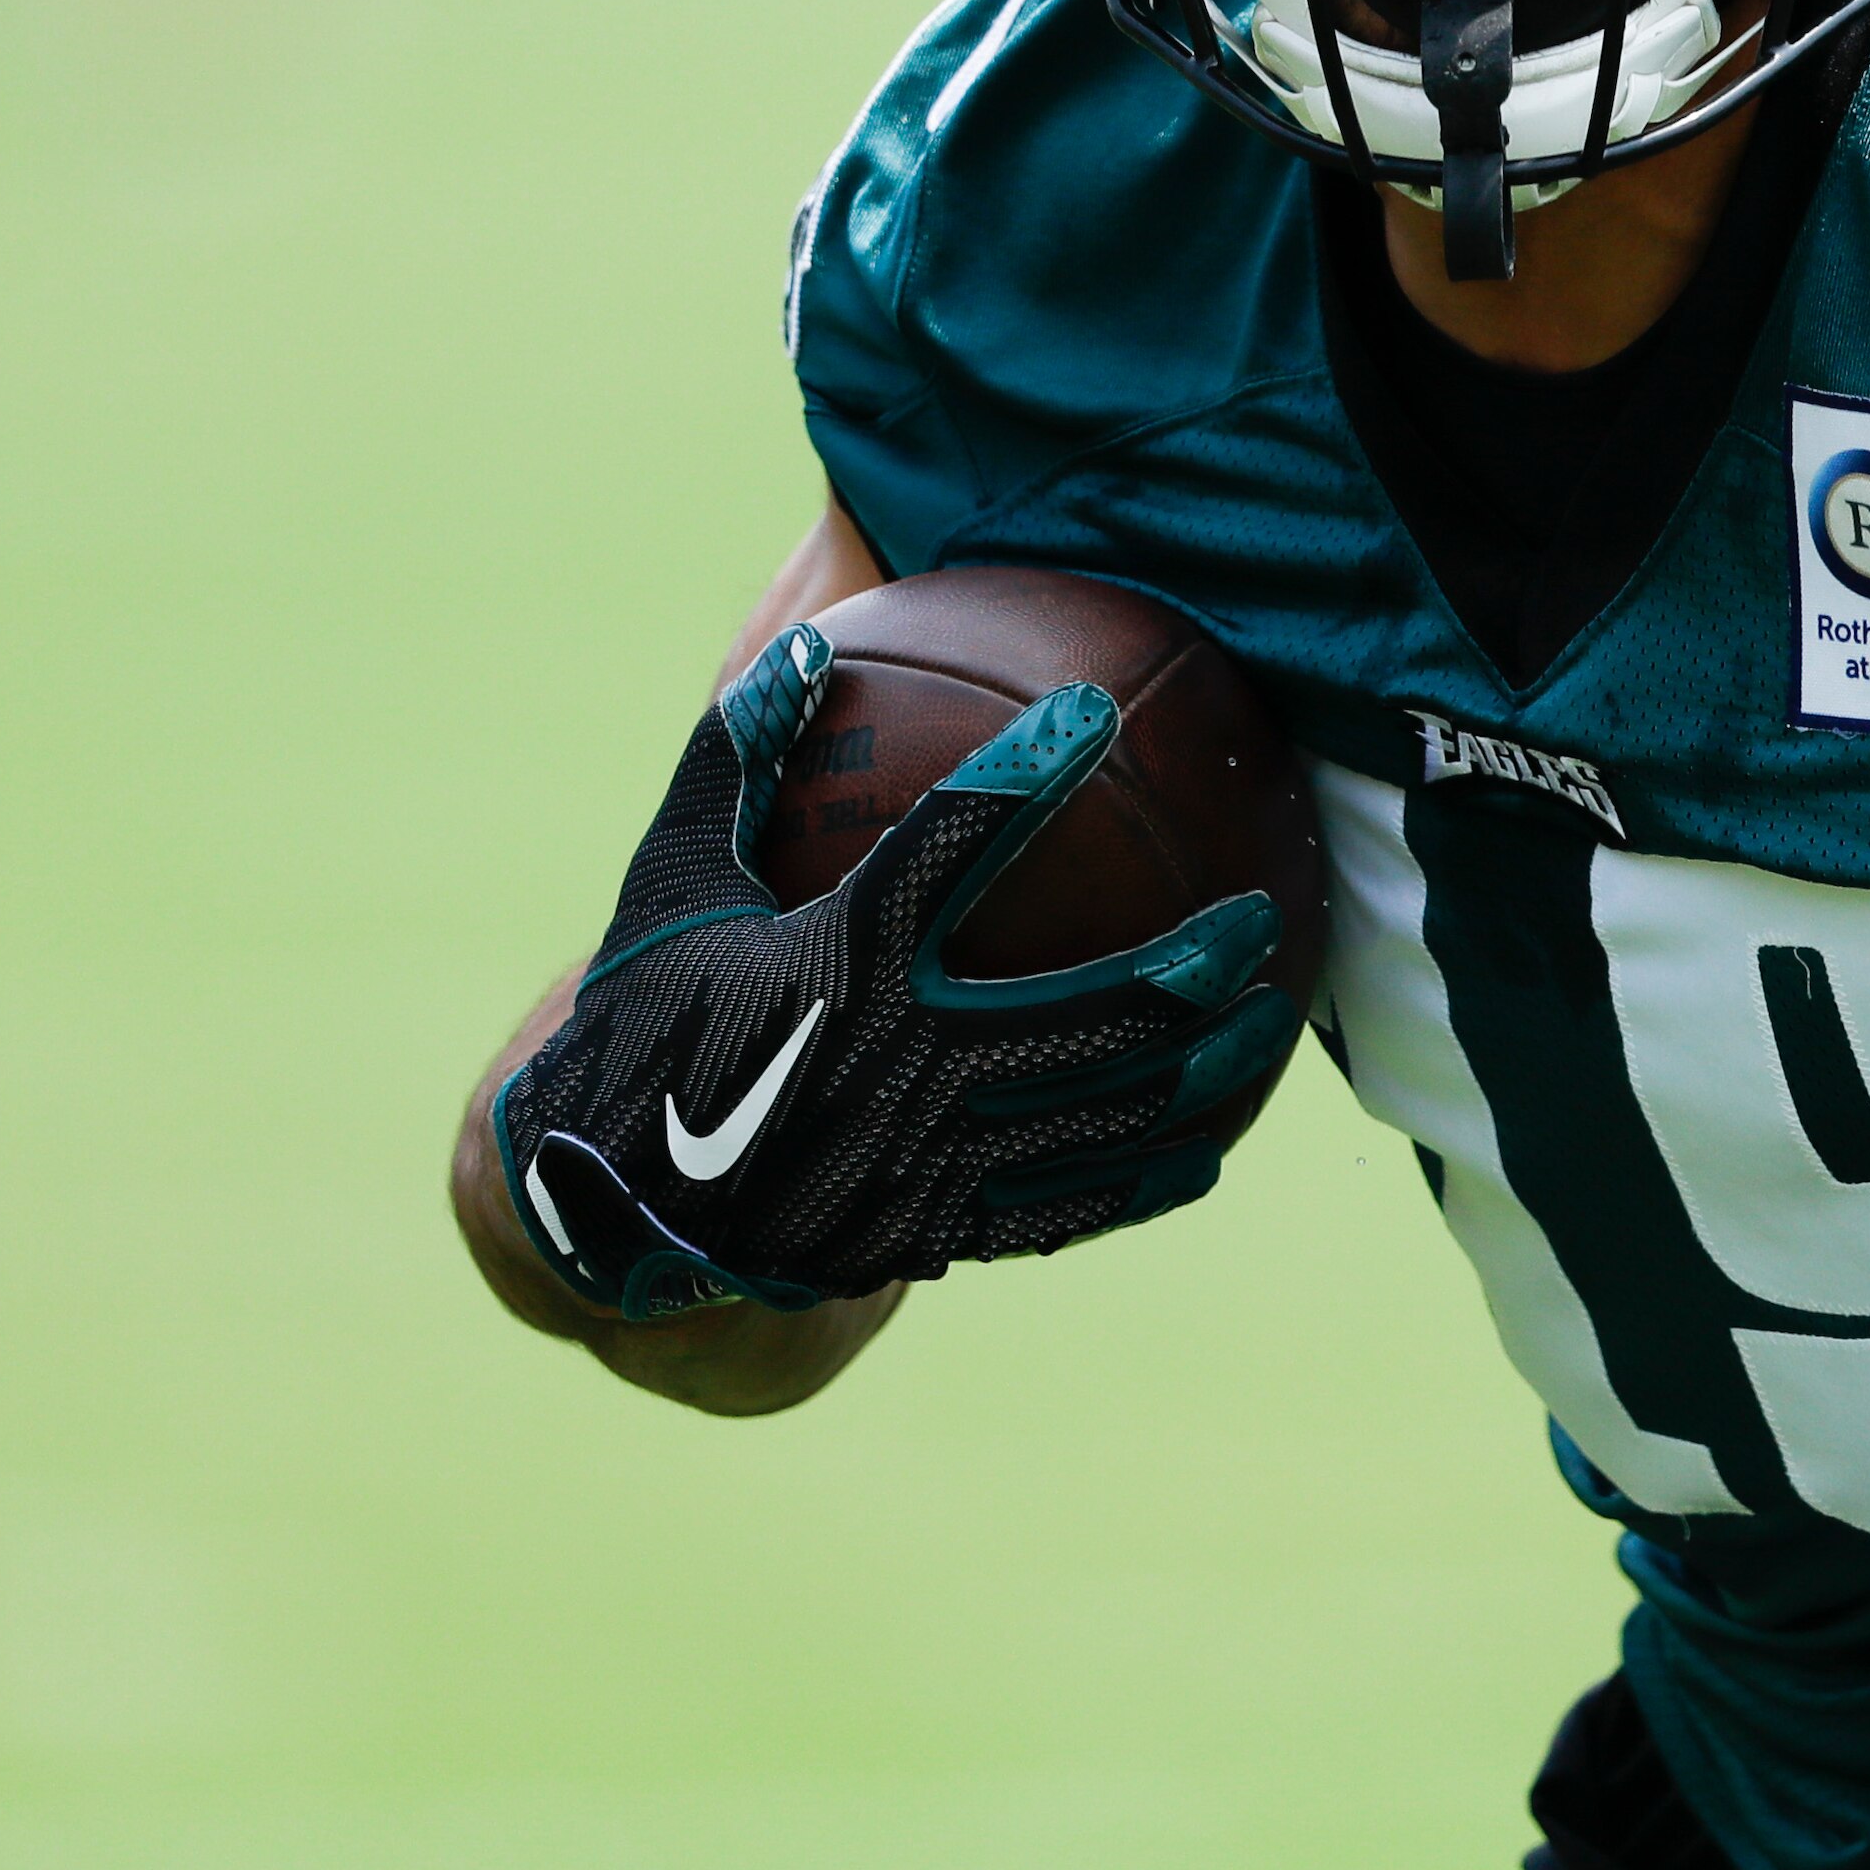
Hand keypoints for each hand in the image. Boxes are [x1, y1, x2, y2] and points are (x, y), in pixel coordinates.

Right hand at [490, 623, 1293, 1314]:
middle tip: (1257, 921)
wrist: (601, 1201)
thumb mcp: (673, 874)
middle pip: (1079, 1010)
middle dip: (1184, 968)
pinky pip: (1060, 1205)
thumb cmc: (647, 1011)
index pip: (950, 842)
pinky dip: (1141, 1177)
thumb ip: (739, 756)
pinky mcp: (927, 1229)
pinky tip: (1206, 1152)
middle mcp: (893, 1060)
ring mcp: (920, 1157)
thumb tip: (809, 640)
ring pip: (1092, 1116)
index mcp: (835, 957)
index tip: (1090, 714)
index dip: (1026, 773)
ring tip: (1268, 1024)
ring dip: (1193, 1071)